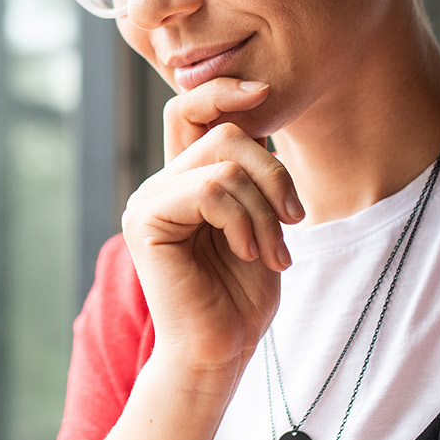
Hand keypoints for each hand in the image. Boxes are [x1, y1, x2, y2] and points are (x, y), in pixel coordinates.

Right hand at [123, 80, 302, 373]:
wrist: (220, 350)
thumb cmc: (242, 295)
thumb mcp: (260, 219)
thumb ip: (252, 172)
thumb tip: (261, 112)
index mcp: (184, 179)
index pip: (190, 109)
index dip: (224, 90)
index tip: (266, 91)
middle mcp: (160, 183)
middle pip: (223, 132)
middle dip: (274, 174)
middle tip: (293, 222)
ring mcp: (147, 200)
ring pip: (224, 161)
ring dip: (264, 208)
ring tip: (271, 251)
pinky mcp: (145, 220)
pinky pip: (209, 189)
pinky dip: (243, 220)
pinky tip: (248, 253)